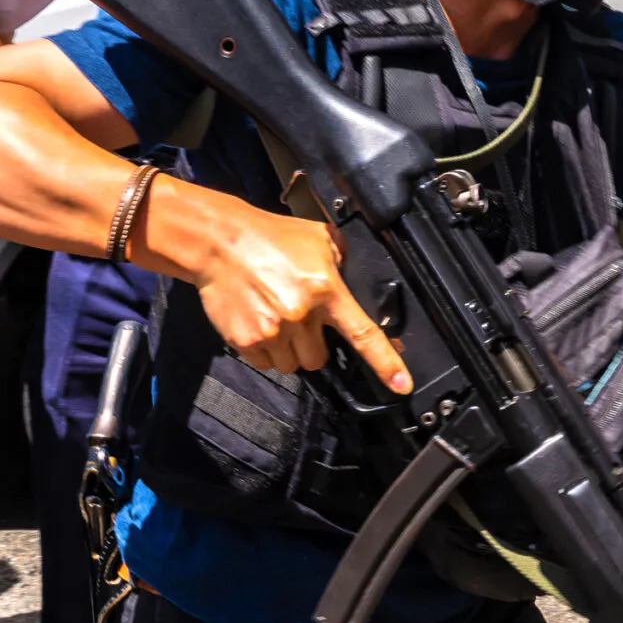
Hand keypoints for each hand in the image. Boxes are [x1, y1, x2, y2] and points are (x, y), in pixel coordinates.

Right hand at [190, 205, 411, 392]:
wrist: (219, 241)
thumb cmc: (270, 236)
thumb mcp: (319, 238)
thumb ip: (342, 261)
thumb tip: (353, 279)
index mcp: (326, 290)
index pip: (363, 334)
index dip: (386, 363)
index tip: (403, 386)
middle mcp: (301, 315)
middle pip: (318, 359)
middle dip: (312, 345)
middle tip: (298, 319)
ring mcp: (272, 330)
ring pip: (292, 365)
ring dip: (287, 350)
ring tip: (274, 317)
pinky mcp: (246, 340)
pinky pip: (265, 364)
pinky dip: (263, 351)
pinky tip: (257, 321)